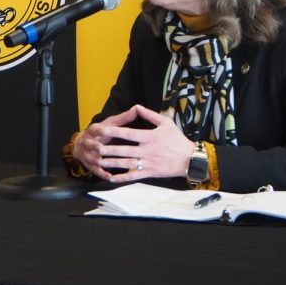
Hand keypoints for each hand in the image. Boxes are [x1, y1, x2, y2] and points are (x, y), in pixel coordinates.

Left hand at [73, 105, 195, 182]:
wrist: (189, 159)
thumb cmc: (177, 139)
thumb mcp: (166, 122)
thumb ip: (150, 114)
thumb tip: (137, 106)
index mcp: (150, 137)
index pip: (129, 133)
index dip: (115, 131)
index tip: (102, 130)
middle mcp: (147, 150)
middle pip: (124, 150)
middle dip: (109, 149)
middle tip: (96, 148)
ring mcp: (147, 163)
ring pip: (126, 164)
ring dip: (112, 163)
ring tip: (99, 162)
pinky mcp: (149, 173)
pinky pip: (133, 176)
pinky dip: (122, 178)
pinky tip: (111, 178)